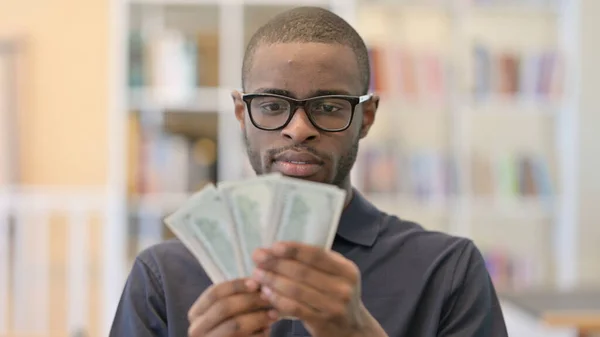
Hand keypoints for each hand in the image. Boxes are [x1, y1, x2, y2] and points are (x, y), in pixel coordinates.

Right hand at [187, 278, 277, 336]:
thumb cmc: (231, 328)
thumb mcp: (229, 312)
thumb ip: (237, 298)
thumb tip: (259, 282)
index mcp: (197, 313)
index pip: (215, 292)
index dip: (236, 285)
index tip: (256, 283)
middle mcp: (197, 329)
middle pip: (224, 307)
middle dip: (250, 300)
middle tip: (269, 297)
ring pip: (235, 325)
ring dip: (258, 317)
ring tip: (274, 314)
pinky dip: (259, 334)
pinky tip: (267, 330)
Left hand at [251, 242, 387, 336]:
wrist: (352, 328)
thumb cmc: (336, 295)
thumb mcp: (336, 276)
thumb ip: (315, 263)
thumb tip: (277, 250)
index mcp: (346, 270)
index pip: (317, 254)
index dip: (294, 249)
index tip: (274, 246)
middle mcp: (343, 287)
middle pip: (303, 271)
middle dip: (276, 263)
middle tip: (257, 258)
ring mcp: (333, 306)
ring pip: (296, 290)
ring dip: (272, 280)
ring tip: (257, 275)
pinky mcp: (322, 322)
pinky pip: (294, 308)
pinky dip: (277, 299)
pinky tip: (266, 293)